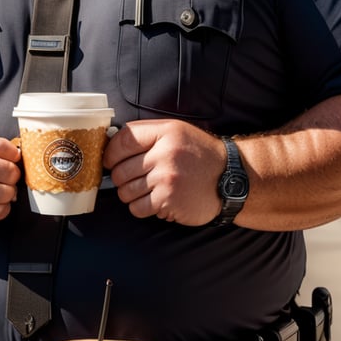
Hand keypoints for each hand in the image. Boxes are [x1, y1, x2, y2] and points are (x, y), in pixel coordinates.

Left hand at [104, 120, 223, 224]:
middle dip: (121, 178)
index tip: (110, 161)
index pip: (123, 141)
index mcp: (165, 133)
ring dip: (130, 194)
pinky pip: (137, 208)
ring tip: (146, 190)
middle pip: (120, 170)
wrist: (230, 178)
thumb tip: (112, 145)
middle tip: (132, 179)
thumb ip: (147, 134)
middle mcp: (165, 154)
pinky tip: (155, 200)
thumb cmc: (199, 155)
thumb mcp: (177, 132)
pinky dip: (141, 207)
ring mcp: (166, 179)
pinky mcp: (168, 200)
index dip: (110, 153)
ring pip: (125, 192)